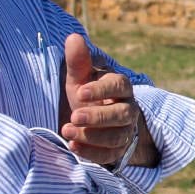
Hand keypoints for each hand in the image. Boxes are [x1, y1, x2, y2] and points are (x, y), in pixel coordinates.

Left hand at [59, 33, 140, 165]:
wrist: (87, 119)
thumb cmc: (85, 93)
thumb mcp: (78, 77)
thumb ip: (77, 60)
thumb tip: (73, 38)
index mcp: (120, 86)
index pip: (118, 86)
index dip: (101, 89)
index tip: (80, 92)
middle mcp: (128, 109)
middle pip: (121, 114)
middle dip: (98, 117)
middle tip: (74, 116)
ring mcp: (124, 131)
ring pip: (116, 136)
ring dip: (92, 136)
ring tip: (67, 131)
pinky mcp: (117, 150)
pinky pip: (110, 155)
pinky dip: (91, 153)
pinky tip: (73, 146)